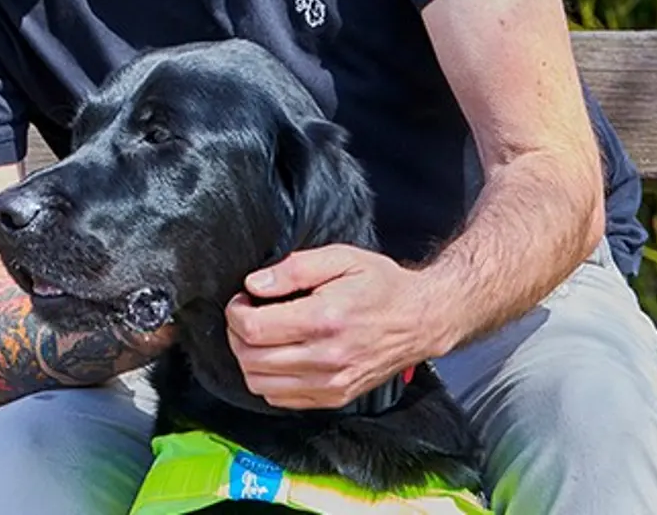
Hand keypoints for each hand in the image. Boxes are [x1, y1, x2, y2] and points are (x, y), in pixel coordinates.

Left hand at [225, 244, 454, 409]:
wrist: (420, 320)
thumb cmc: (382, 287)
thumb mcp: (341, 258)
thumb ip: (294, 268)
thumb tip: (255, 284)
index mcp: (325, 320)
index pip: (254, 329)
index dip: (236, 312)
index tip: (243, 299)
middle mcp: (326, 358)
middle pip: (251, 359)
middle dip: (237, 334)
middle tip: (247, 314)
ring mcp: (331, 383)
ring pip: (259, 384)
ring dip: (248, 359)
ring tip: (261, 336)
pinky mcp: (334, 397)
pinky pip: (280, 399)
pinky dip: (268, 380)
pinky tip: (278, 357)